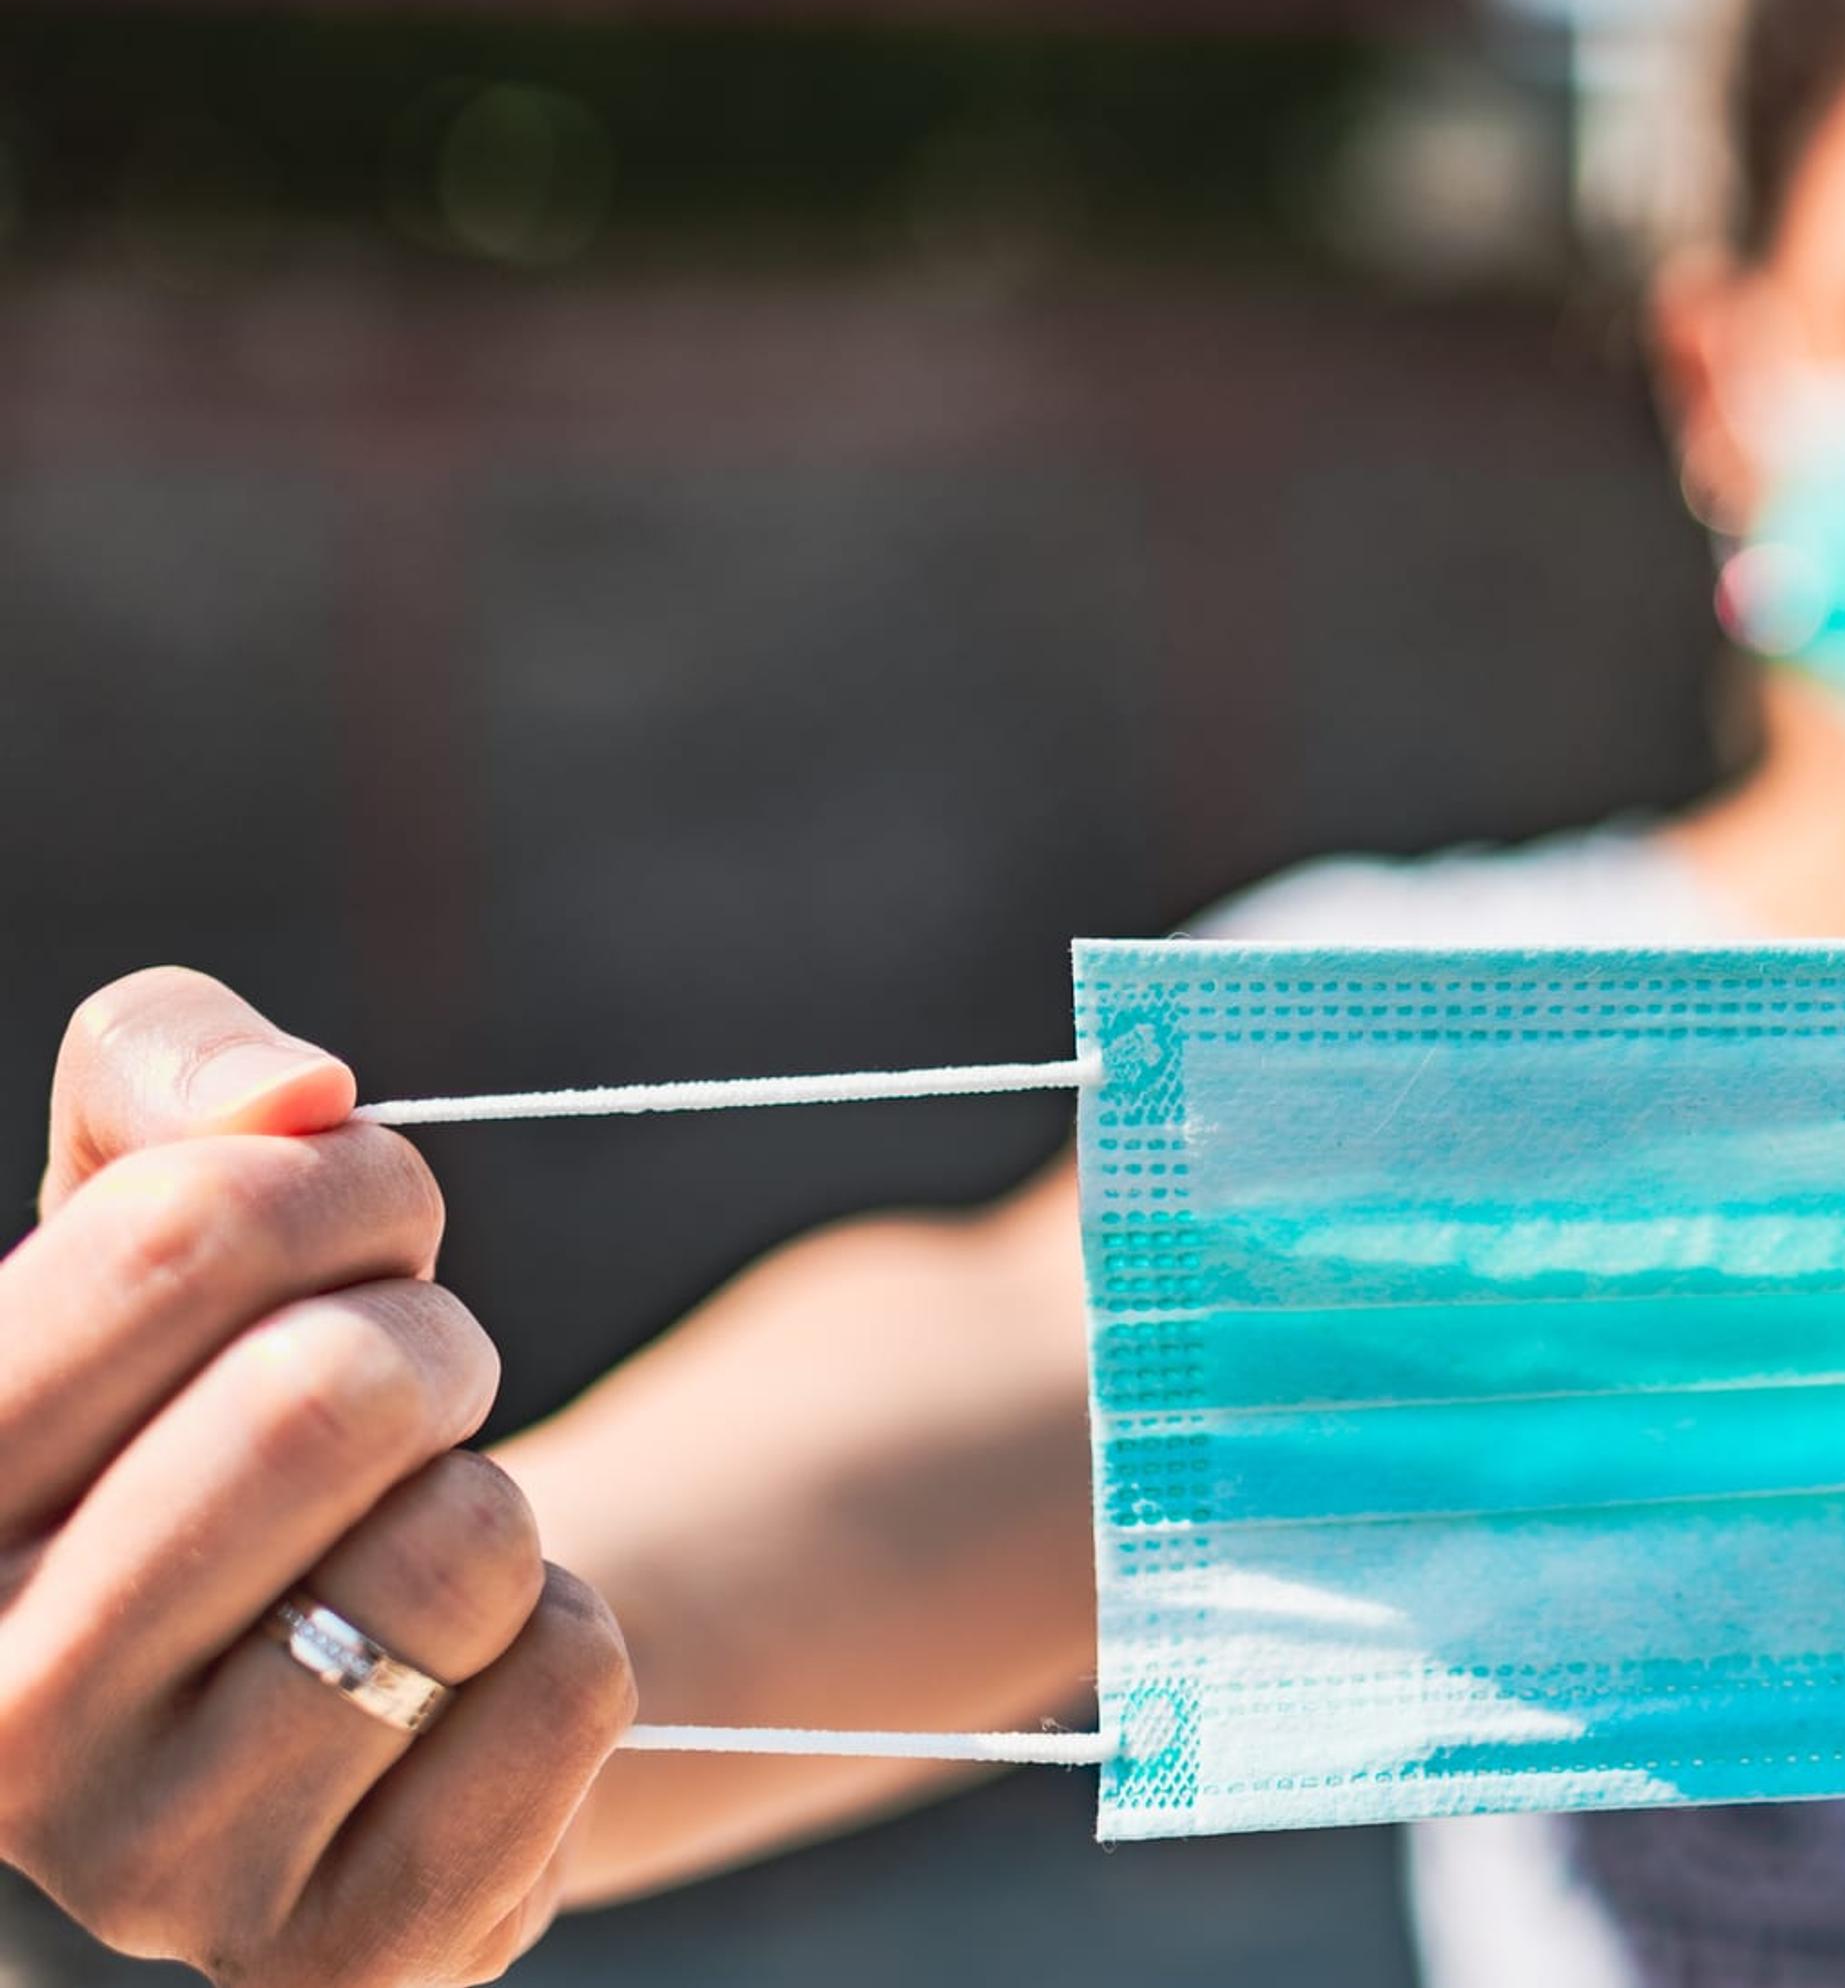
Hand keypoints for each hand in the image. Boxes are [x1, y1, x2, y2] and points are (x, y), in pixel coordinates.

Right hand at [0, 971, 631, 1983]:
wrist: (372, 1643)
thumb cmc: (240, 1399)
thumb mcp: (173, 1207)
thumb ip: (174, 1069)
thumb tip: (288, 1099)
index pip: (173, 1236)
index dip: (338, 1185)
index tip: (359, 1226)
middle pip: (330, 1392)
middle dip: (432, 1342)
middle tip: (413, 1390)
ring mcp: (154, 1870)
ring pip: (462, 1547)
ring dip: (496, 1502)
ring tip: (419, 1545)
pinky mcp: (344, 1961)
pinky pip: (565, 1688)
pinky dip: (566, 1639)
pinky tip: (462, 1685)